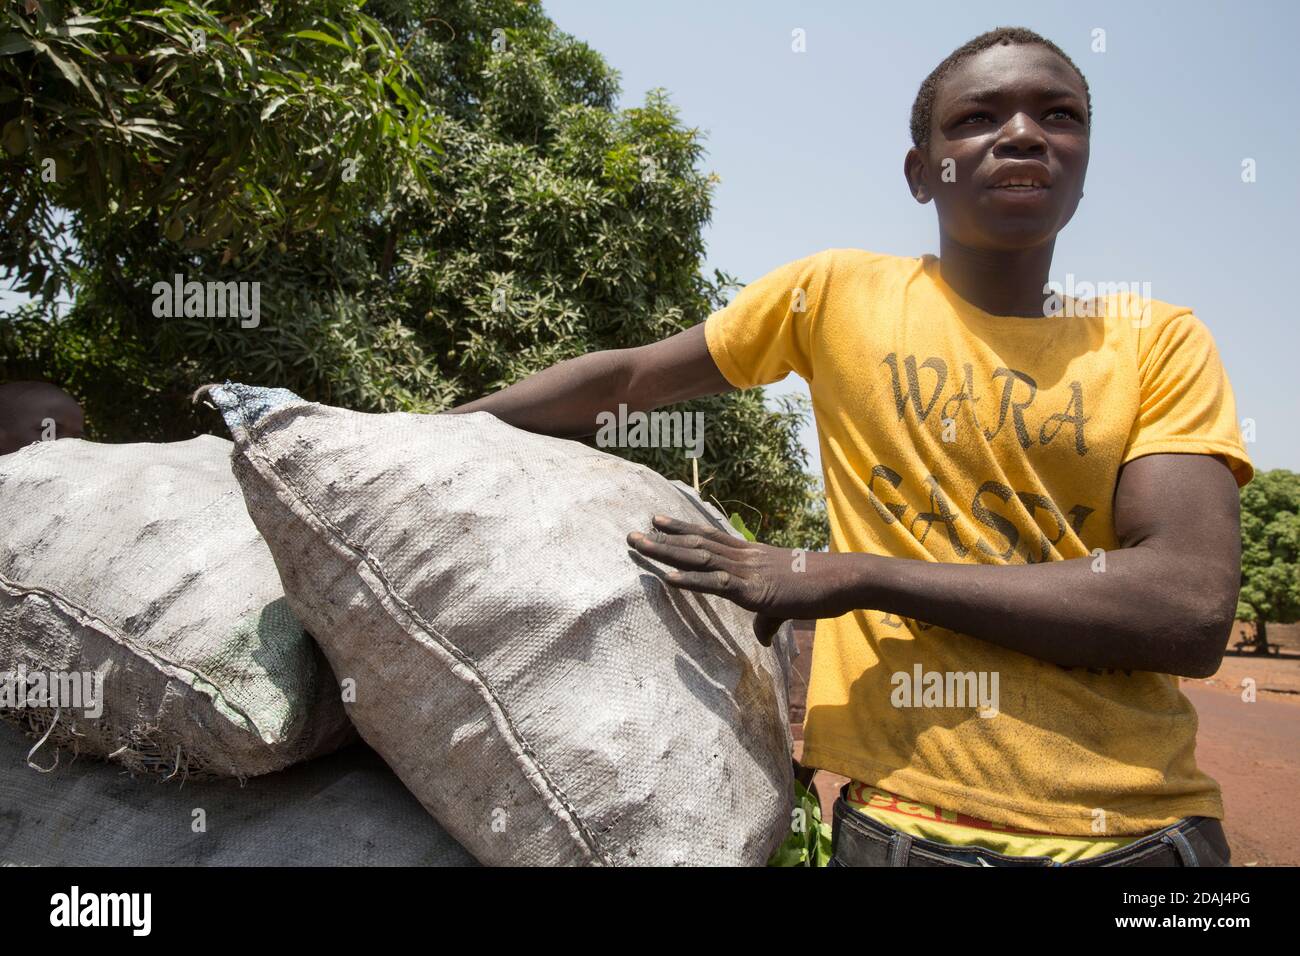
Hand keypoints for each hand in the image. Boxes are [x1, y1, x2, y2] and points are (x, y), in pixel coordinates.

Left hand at [627, 514, 841, 645]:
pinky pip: (715, 583)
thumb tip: (763, 640)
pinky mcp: (753, 590)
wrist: (842, 580)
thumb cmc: (817, 589)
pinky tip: (667, 577)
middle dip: (662, 539)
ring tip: (639, 544)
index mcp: (749, 555)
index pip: (709, 537)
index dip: (681, 528)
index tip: (657, 519)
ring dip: (665, 552)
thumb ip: (767, 620)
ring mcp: (747, 571)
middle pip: (695, 543)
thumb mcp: (785, 606)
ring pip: (698, 557)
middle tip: (631, 533)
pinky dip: (690, 580)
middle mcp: (743, 557)